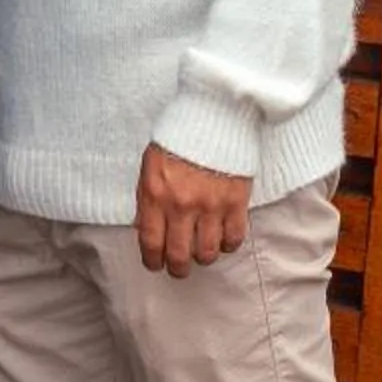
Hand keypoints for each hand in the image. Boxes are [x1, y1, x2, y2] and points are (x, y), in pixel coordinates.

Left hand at [135, 143, 248, 278]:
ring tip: (202, 251)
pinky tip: (223, 238)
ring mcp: (210, 205)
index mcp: (156, 194)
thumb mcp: (150, 164)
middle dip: (177, 268)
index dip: (152, 261)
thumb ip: (147, 198)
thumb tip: (145, 229)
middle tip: (179, 268)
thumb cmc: (178, 137)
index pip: (151, 243)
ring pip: (207, 253)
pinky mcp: (236, 202)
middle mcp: (181, 204)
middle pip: (179, 256)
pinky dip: (227, 244)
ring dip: (203, 257)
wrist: (214, 113)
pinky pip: (233, 238)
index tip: (155, 264)